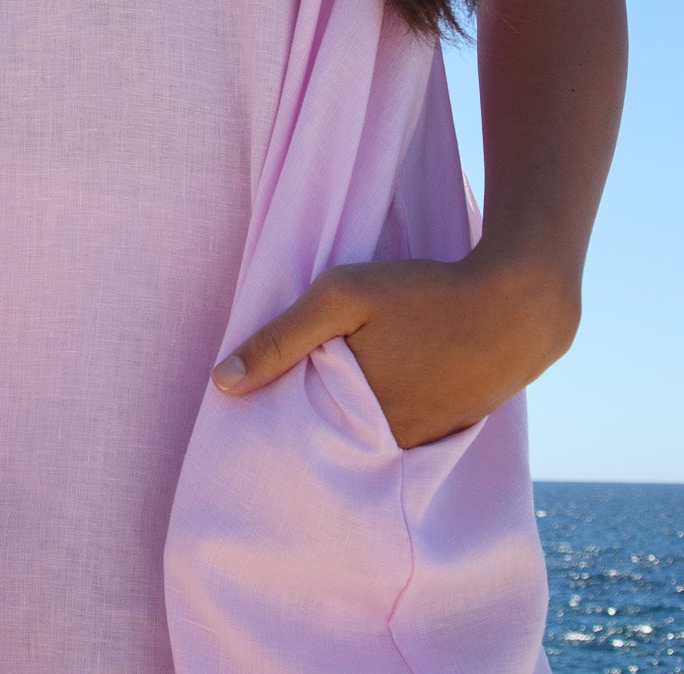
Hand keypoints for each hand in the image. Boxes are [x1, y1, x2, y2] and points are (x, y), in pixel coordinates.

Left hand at [210, 251, 578, 448]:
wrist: (517, 308)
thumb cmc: (423, 295)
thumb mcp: (341, 298)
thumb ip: (280, 339)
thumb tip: (222, 385)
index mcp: (356, 418)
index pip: (295, 438)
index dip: (272, 424)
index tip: (249, 415)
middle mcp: (388, 445)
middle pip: (330, 443)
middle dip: (305, 430)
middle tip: (280, 407)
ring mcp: (421, 442)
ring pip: (365, 441)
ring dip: (345, 424)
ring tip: (324, 395)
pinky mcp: (445, 431)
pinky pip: (397, 435)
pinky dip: (380, 419)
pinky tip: (376, 389)